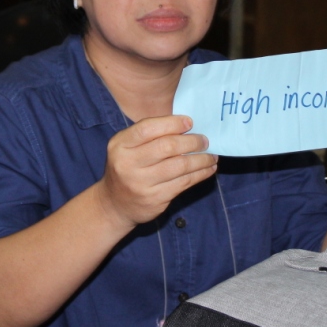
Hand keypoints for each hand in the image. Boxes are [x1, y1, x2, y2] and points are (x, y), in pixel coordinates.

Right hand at [96, 115, 216, 227]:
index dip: (172, 123)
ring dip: (201, 159)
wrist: (115, 204)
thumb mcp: (128, 147)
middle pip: (167, 147)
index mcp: (120, 145)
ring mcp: (141, 183)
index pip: (148, 128)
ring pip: (179, 166)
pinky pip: (183, 183)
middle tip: (204, 140)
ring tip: (211, 155)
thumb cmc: (127, 167)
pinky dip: (200, 174)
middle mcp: (128, 164)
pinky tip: (207, 169)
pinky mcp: (155, 199)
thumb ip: (150, 135)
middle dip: (191, 142)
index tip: (190, 122)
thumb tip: (186, 124)